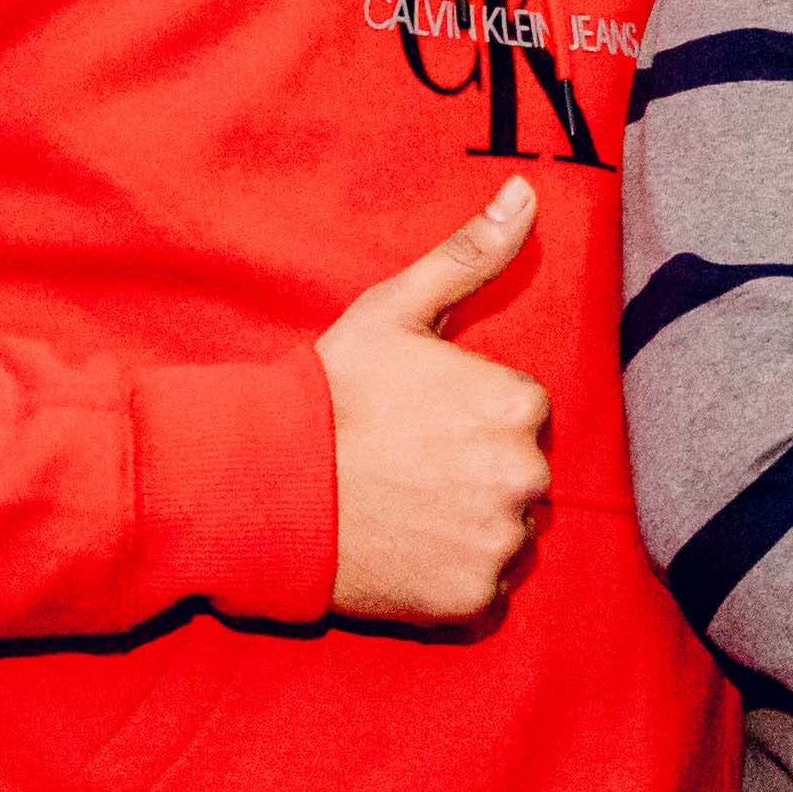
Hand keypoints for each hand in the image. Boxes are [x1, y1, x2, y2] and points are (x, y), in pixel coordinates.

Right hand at [320, 179, 555, 627]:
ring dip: (470, 526)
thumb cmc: (330, 392)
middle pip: (520, 476)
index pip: (520, 414)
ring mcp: (499, 544)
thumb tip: (527, 190)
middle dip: (476, 471)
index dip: (467, 415)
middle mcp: (525, 476)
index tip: (417, 420)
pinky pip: (485, 593)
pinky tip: (406, 552)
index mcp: (518, 405)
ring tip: (404, 509)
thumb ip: (471, 253)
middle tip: (406, 466)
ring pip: (507, 534)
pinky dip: (453, 580)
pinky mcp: (470, 600)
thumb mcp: (397, 310)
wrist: (265, 485)